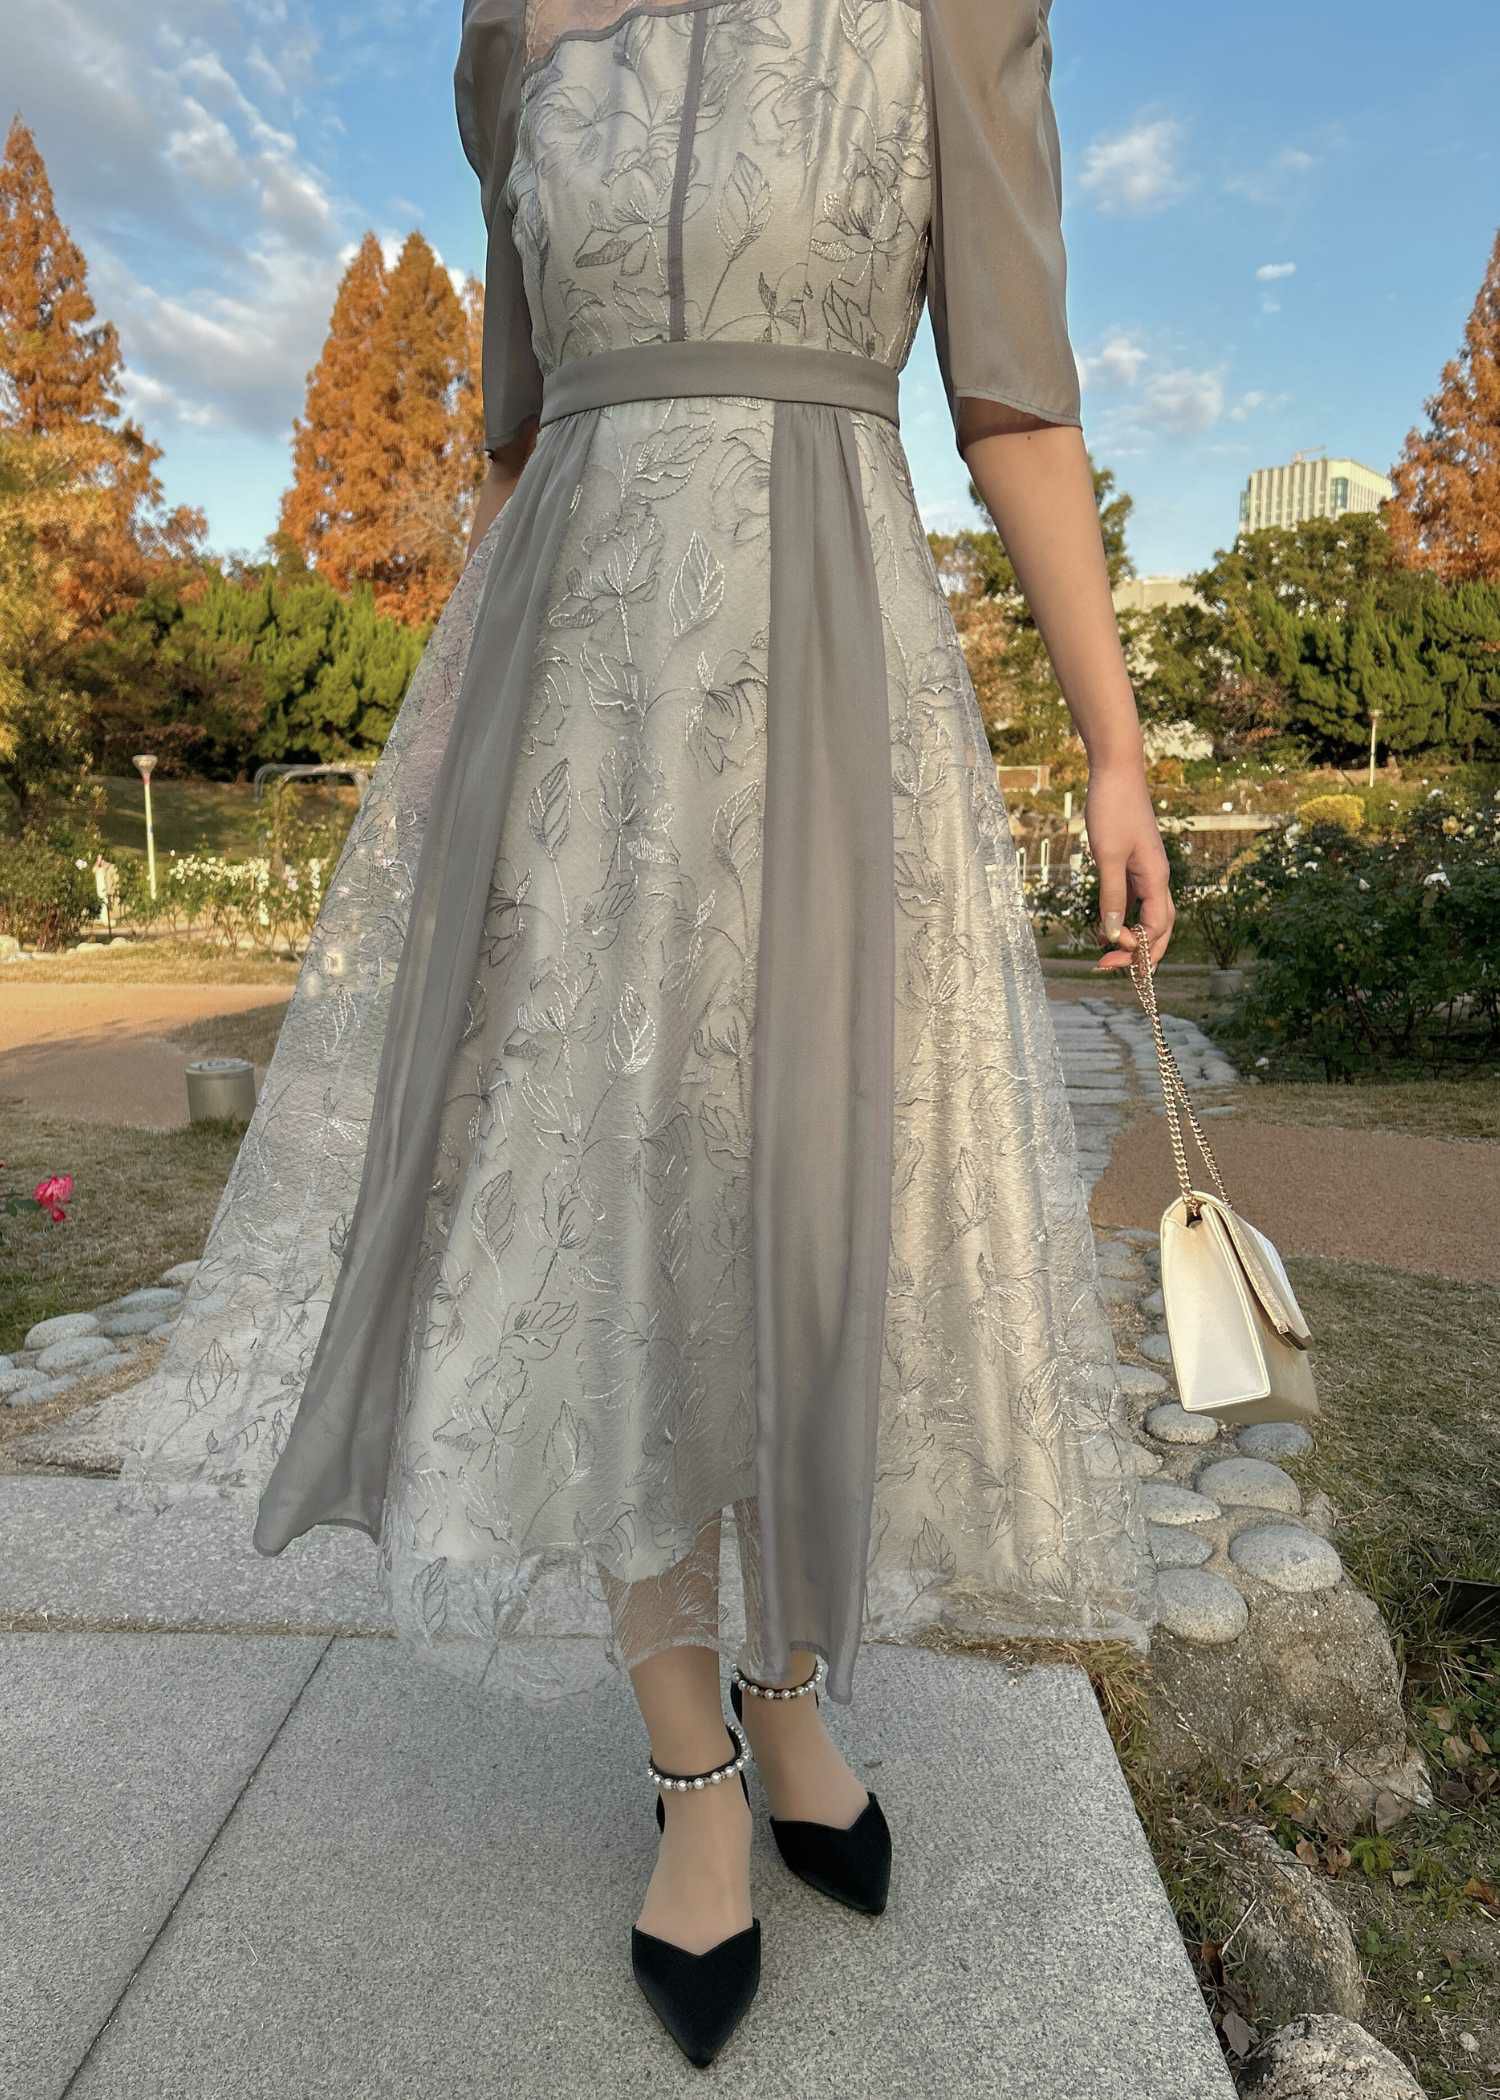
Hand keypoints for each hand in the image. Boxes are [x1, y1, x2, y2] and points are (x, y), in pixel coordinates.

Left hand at [1085, 761, 1174, 970]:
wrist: (1116, 771)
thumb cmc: (1112, 809)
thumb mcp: (1107, 856)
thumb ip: (1111, 895)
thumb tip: (1112, 933)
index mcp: (1156, 878)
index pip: (1156, 928)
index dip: (1137, 948)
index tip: (1108, 954)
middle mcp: (1157, 878)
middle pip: (1160, 927)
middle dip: (1142, 953)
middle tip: (1112, 969)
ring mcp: (1147, 870)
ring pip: (1149, 915)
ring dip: (1133, 938)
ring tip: (1110, 957)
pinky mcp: (1134, 862)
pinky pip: (1135, 900)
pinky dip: (1123, 918)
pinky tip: (1105, 928)